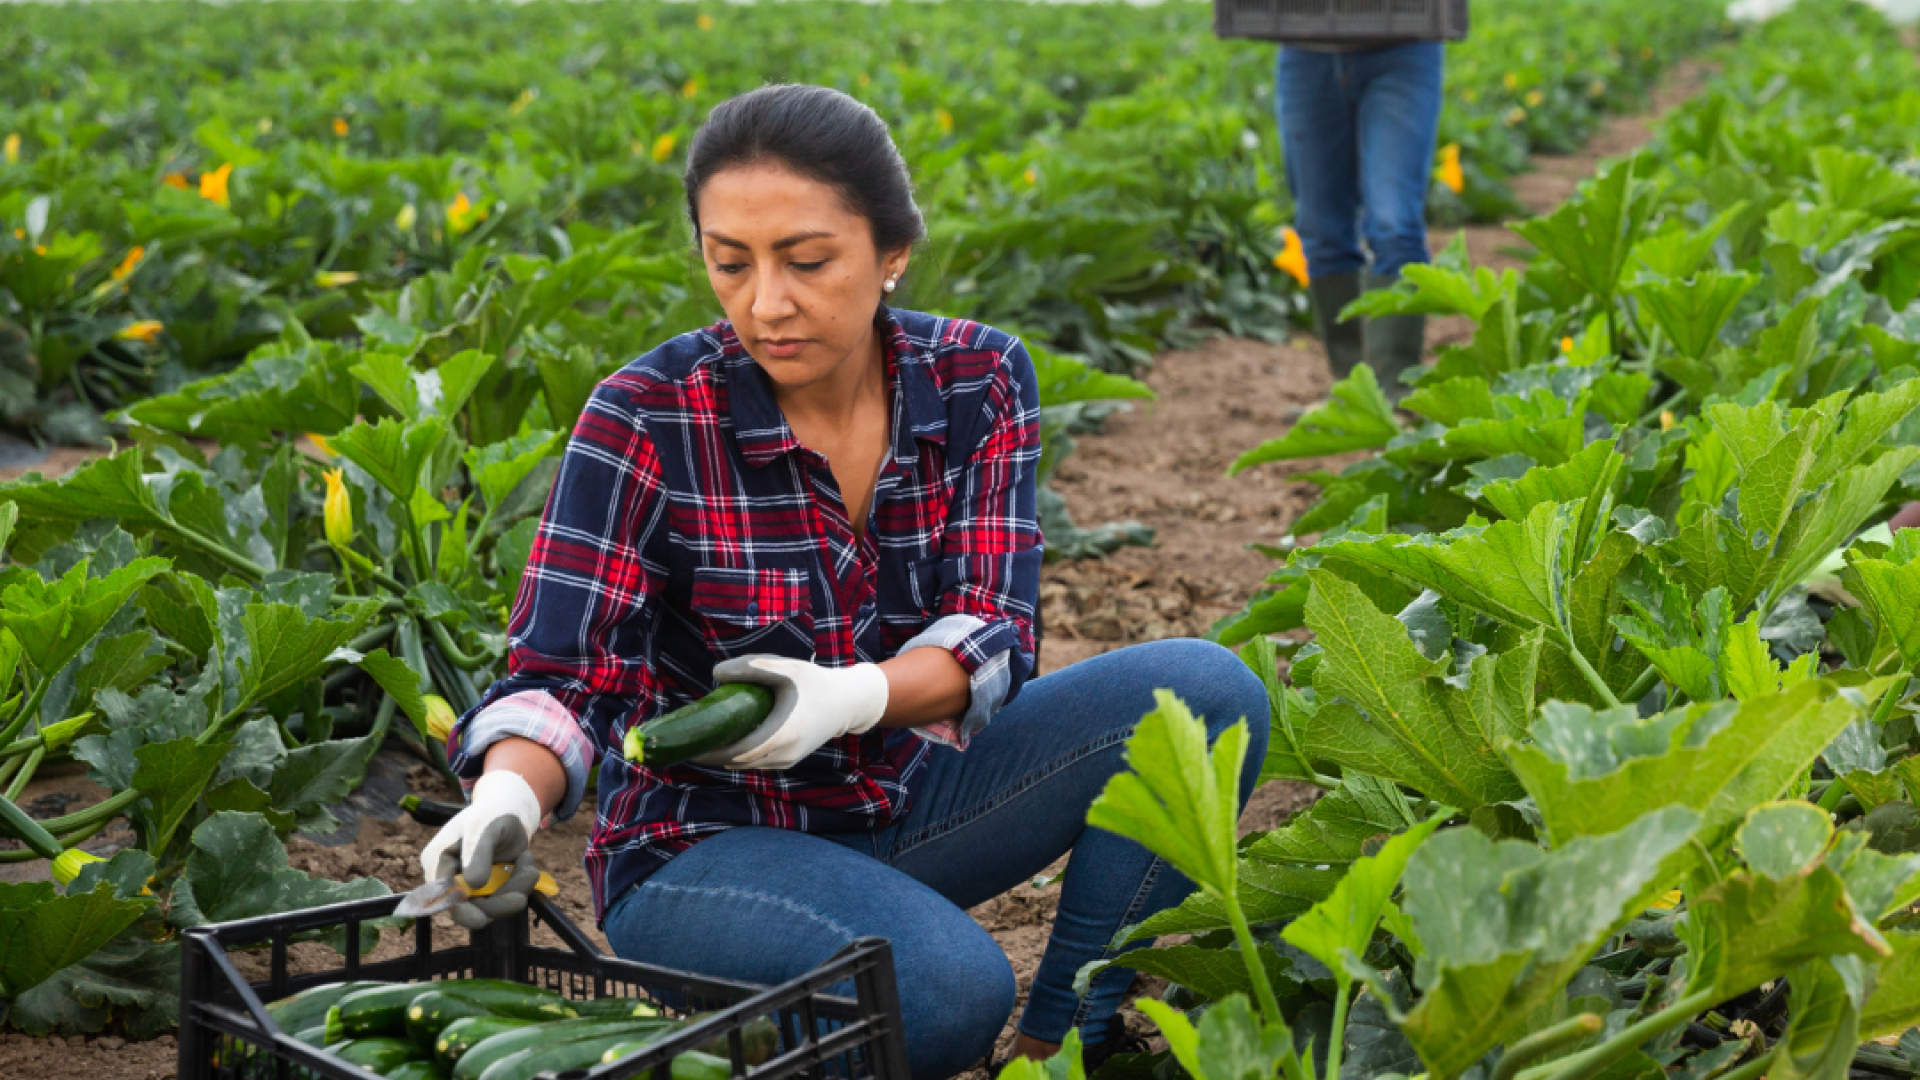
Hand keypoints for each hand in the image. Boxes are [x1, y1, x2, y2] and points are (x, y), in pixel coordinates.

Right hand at [418, 771, 544, 929]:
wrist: (511, 809)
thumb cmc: (491, 812)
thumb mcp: (482, 827)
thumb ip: (477, 854)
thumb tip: (474, 884)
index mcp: (437, 861)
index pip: (441, 895)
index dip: (460, 911)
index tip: (481, 920)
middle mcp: (450, 877)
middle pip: (468, 906)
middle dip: (497, 903)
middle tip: (520, 899)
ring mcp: (470, 883)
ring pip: (490, 905)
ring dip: (514, 890)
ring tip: (529, 867)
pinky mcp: (489, 886)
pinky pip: (503, 897)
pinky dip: (519, 885)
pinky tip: (525, 864)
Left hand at [697, 655, 889, 769]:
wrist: (848, 703)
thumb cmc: (816, 683)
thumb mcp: (786, 668)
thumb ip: (750, 668)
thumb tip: (715, 675)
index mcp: (782, 734)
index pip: (737, 752)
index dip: (710, 751)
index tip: (689, 745)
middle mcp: (784, 754)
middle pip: (737, 761)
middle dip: (713, 753)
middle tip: (690, 739)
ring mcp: (787, 760)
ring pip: (747, 764)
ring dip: (725, 754)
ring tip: (705, 738)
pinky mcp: (789, 760)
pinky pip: (757, 762)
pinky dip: (740, 754)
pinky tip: (727, 740)